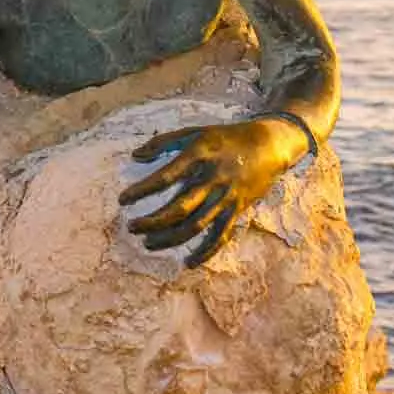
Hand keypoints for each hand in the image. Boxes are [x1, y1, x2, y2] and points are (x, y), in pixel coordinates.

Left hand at [120, 117, 311, 267]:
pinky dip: (206, 251)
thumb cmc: (226, 136)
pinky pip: (221, 235)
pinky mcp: (239, 209)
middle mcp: (213, 179)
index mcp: (199, 156)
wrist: (270, 144)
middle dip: (152, 221)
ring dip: (171, 238)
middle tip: (132, 227)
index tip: (123, 200)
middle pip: (179, 208)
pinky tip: (190, 261)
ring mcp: (227, 197)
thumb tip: (135, 156)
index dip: (142, 190)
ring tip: (148, 243)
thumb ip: (162, 142)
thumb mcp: (194, 131)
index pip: (165, 177)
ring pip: (196, 225)